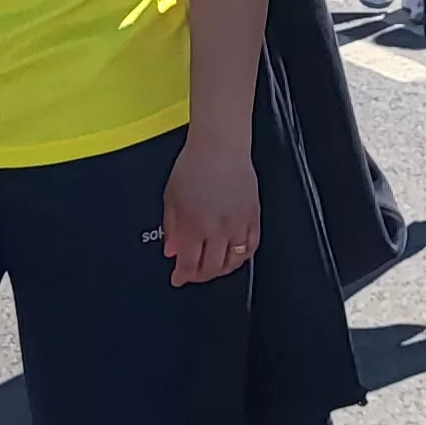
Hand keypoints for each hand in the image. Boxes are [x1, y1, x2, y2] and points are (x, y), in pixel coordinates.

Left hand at [161, 137, 259, 284]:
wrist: (221, 145)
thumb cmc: (195, 164)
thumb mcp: (171, 197)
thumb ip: (171, 227)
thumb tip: (172, 250)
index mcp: (195, 224)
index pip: (189, 264)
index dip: (182, 276)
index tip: (178, 279)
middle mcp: (219, 228)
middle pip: (212, 268)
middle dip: (200, 276)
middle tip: (193, 273)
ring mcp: (239, 224)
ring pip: (234, 262)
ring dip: (221, 269)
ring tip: (212, 267)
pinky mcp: (254, 217)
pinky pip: (252, 247)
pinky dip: (242, 256)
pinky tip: (233, 255)